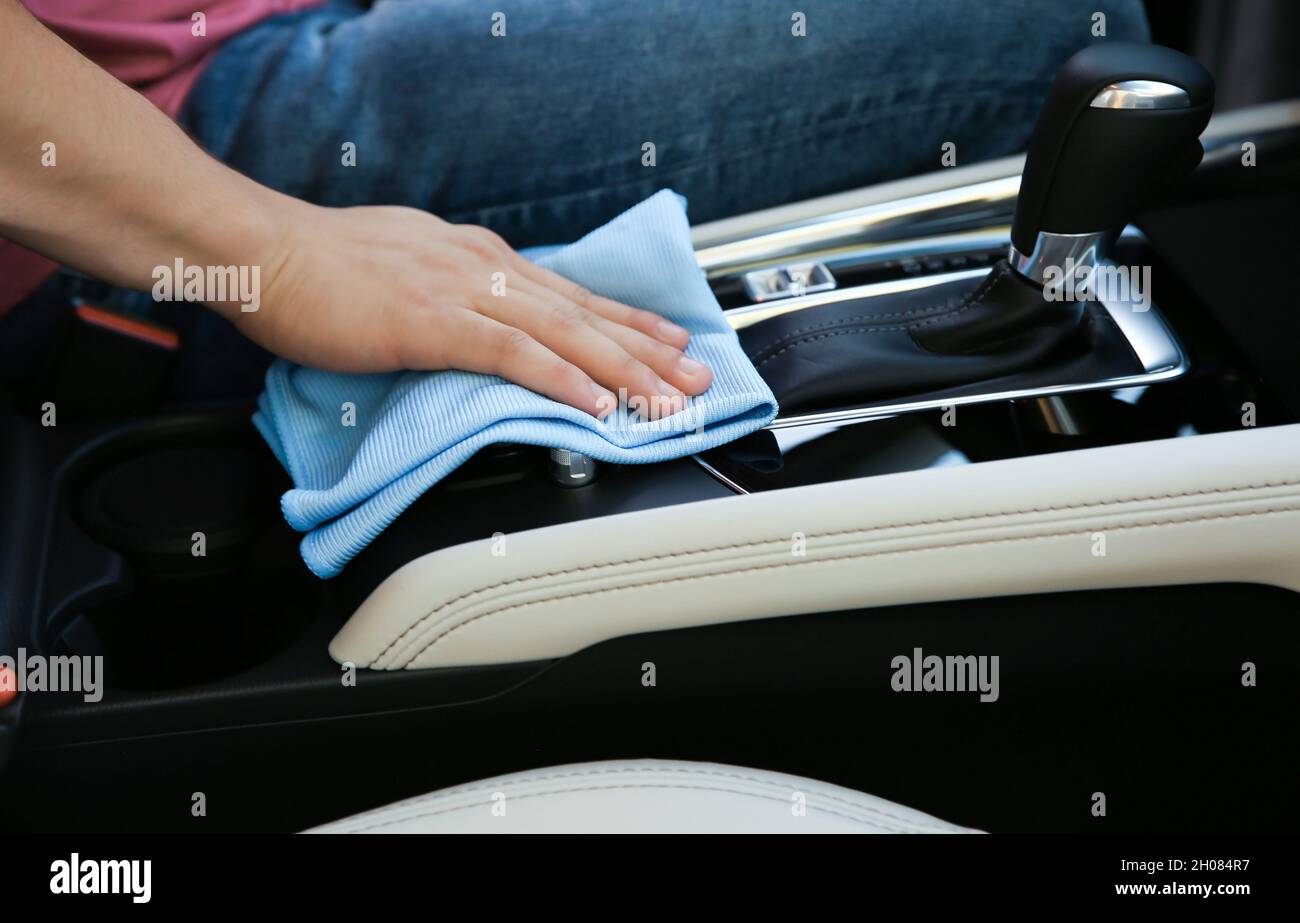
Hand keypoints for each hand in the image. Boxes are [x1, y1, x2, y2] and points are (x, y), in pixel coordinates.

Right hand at [230, 199, 713, 418]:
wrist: (262, 250)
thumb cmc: (317, 265)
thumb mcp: (402, 266)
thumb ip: (447, 291)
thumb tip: (474, 318)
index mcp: (476, 258)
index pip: (568, 294)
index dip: (624, 321)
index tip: (667, 340)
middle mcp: (483, 268)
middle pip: (582, 315)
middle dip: (647, 350)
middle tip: (696, 376)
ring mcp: (462, 293)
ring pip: (562, 335)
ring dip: (622, 370)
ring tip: (667, 398)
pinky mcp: (433, 322)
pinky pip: (513, 355)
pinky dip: (561, 379)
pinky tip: (596, 402)